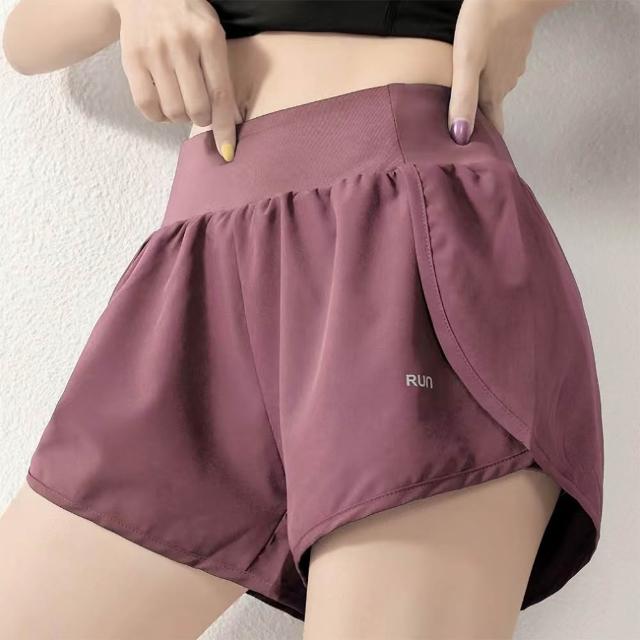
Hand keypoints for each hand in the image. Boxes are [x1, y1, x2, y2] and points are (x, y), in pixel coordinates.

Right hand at [112, 0, 240, 161]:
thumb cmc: (188, 18)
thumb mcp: (213, 35)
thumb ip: (222, 74)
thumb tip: (231, 120)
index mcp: (209, 37)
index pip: (220, 94)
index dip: (224, 128)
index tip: (227, 152)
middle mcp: (181, 43)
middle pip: (196, 108)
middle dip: (202, 119)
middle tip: (200, 109)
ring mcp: (154, 51)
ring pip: (173, 110)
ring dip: (180, 117)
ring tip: (181, 101)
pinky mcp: (132, 58)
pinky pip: (146, 105)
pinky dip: (158, 116)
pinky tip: (164, 106)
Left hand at [448, 0, 557, 144]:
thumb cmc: (487, 21)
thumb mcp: (467, 62)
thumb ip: (463, 99)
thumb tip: (460, 138)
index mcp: (494, 93)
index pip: (492, 129)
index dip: (481, 145)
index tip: (473, 161)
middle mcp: (506, 84)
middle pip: (489, 110)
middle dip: (475, 122)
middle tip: (456, 133)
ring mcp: (512, 67)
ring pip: (493, 89)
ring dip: (479, 97)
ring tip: (460, 102)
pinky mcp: (513, 50)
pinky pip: (497, 69)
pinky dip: (486, 75)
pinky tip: (475, 71)